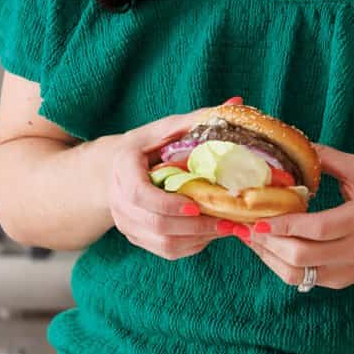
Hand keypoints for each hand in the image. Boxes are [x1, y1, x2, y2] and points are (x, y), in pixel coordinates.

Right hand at [103, 108, 223, 260]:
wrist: (117, 169)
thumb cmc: (148, 145)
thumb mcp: (167, 128)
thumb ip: (199, 119)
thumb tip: (237, 102)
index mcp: (123, 168)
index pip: (138, 194)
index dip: (167, 203)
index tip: (196, 205)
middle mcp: (118, 200)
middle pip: (155, 224)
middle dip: (195, 225)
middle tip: (229, 222)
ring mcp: (126, 222)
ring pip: (162, 242)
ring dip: (198, 238)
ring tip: (228, 228)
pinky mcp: (137, 236)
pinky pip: (166, 251)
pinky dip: (192, 246)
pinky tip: (212, 233)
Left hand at [233, 144, 353, 290]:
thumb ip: (329, 159)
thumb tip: (296, 146)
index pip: (317, 228)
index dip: (284, 225)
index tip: (256, 219)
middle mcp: (353, 250)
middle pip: (301, 256)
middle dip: (267, 243)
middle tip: (244, 227)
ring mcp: (346, 271)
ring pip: (297, 274)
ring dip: (268, 257)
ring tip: (250, 239)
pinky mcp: (339, 282)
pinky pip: (302, 279)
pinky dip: (280, 265)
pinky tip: (269, 248)